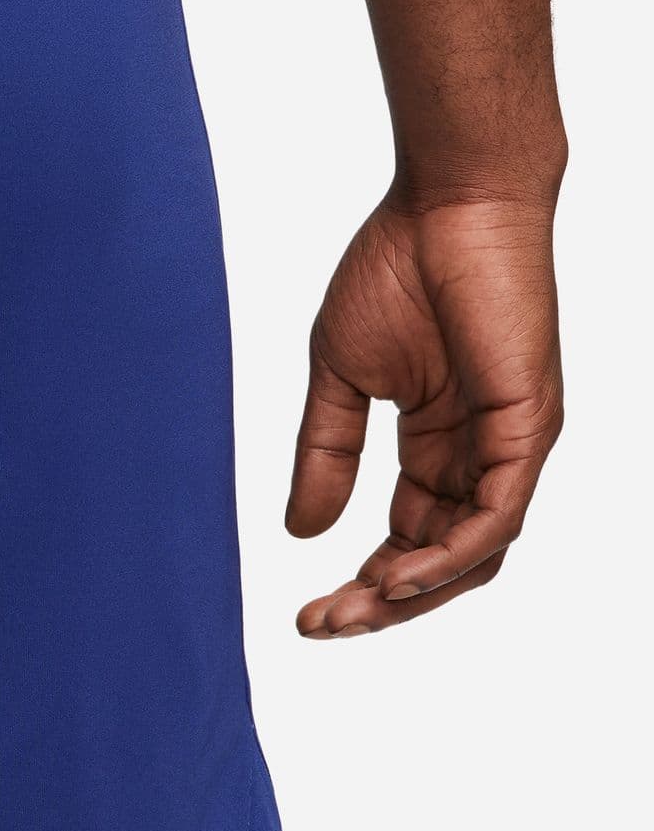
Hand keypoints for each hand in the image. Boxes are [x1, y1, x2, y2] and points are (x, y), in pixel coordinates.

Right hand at [287, 194, 561, 637]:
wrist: (447, 203)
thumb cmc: (396, 269)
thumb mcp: (339, 377)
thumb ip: (326, 452)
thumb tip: (302, 532)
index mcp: (439, 443)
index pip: (410, 537)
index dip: (363, 582)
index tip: (304, 612)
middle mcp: (482, 455)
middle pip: (443, 560)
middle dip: (382, 603)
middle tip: (321, 626)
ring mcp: (511, 445)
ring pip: (475, 553)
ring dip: (414, 593)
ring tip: (352, 612)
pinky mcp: (529, 427)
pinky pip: (498, 517)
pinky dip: (451, 555)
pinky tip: (399, 576)